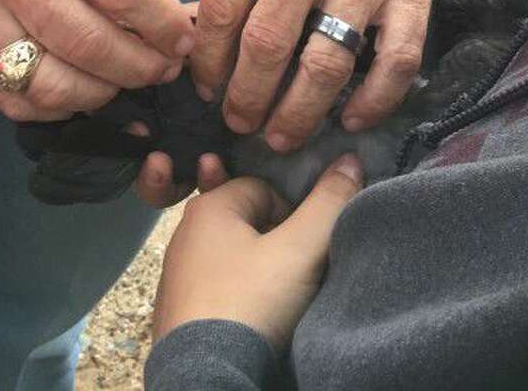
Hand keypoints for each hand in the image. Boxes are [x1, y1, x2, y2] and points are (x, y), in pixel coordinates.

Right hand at [0, 0, 194, 122]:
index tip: (183, 38)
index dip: (162, 24)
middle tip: (164, 69)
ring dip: (101, 94)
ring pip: (51, 82)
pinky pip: (14, 98)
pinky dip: (55, 108)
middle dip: (140, 67)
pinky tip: (78, 94)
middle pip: (89, 42)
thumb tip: (158, 14)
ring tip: (123, 83)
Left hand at [152, 155, 362, 349]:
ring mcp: (176, 276)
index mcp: (208, 207)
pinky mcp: (176, 313)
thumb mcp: (299, 252)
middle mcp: (185, 233)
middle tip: (293, 276)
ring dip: (256, 273)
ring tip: (274, 302)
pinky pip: (216, 292)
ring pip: (232, 259)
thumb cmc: (249, 305)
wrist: (204, 379)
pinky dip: (236, 300)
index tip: (302, 249)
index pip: (264, 189)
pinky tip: (251, 321)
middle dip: (275, 244)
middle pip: (248, 222)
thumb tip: (351, 160)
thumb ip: (328, 204)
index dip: (293, 216)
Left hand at [192, 0, 459, 149]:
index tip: (205, 86)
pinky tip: (351, 119)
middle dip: (245, 97)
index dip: (206, 60)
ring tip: (281, 134)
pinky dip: (372, 102)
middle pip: (267, 44)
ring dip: (297, 113)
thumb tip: (207, 36)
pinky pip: (395, 63)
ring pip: (325, 64)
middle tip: (239, 121)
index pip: (222, 7)